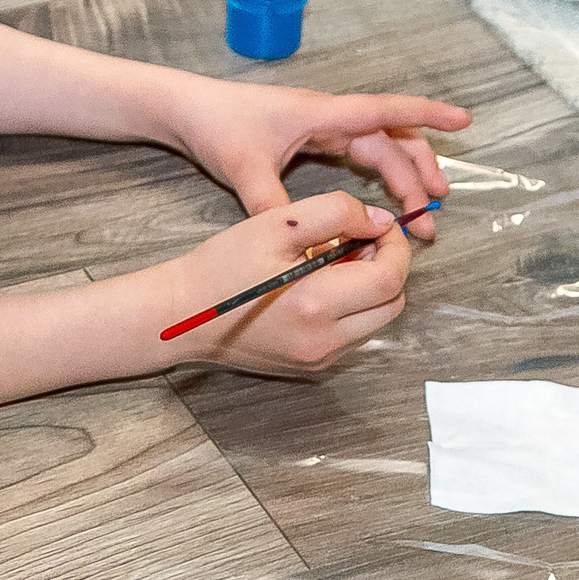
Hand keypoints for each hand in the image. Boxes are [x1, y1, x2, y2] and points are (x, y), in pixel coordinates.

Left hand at [163, 77, 469, 238]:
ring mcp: (319, 126)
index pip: (386, 112)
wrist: (184, 110)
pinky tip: (383, 202)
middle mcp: (327, 116)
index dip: (428, 115)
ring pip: (376, 148)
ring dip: (401, 176)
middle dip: (418, 172)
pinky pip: (357, 154)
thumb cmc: (216, 126)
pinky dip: (377, 175)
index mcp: (321, 114)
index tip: (466, 120)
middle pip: (389, 139)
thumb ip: (273, 203)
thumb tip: (302, 239)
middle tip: (435, 212)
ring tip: (420, 214)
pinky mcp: (308, 138)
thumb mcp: (244, 169)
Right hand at [167, 189, 410, 375]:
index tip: (379, 226)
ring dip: (369, 289)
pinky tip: (318, 287)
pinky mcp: (311, 366)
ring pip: (375, 322)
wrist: (183, 312)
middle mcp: (324, 341)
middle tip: (359, 242)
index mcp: (316, 305)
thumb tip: (379, 222)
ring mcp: (319, 359)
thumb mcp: (276, 223)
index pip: (389, 278)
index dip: (394, 246)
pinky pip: (352, 335)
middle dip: (387, 267)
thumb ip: (335, 214)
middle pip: (391, 305)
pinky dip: (350, 308)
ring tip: (335, 262)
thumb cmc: (222, 266)